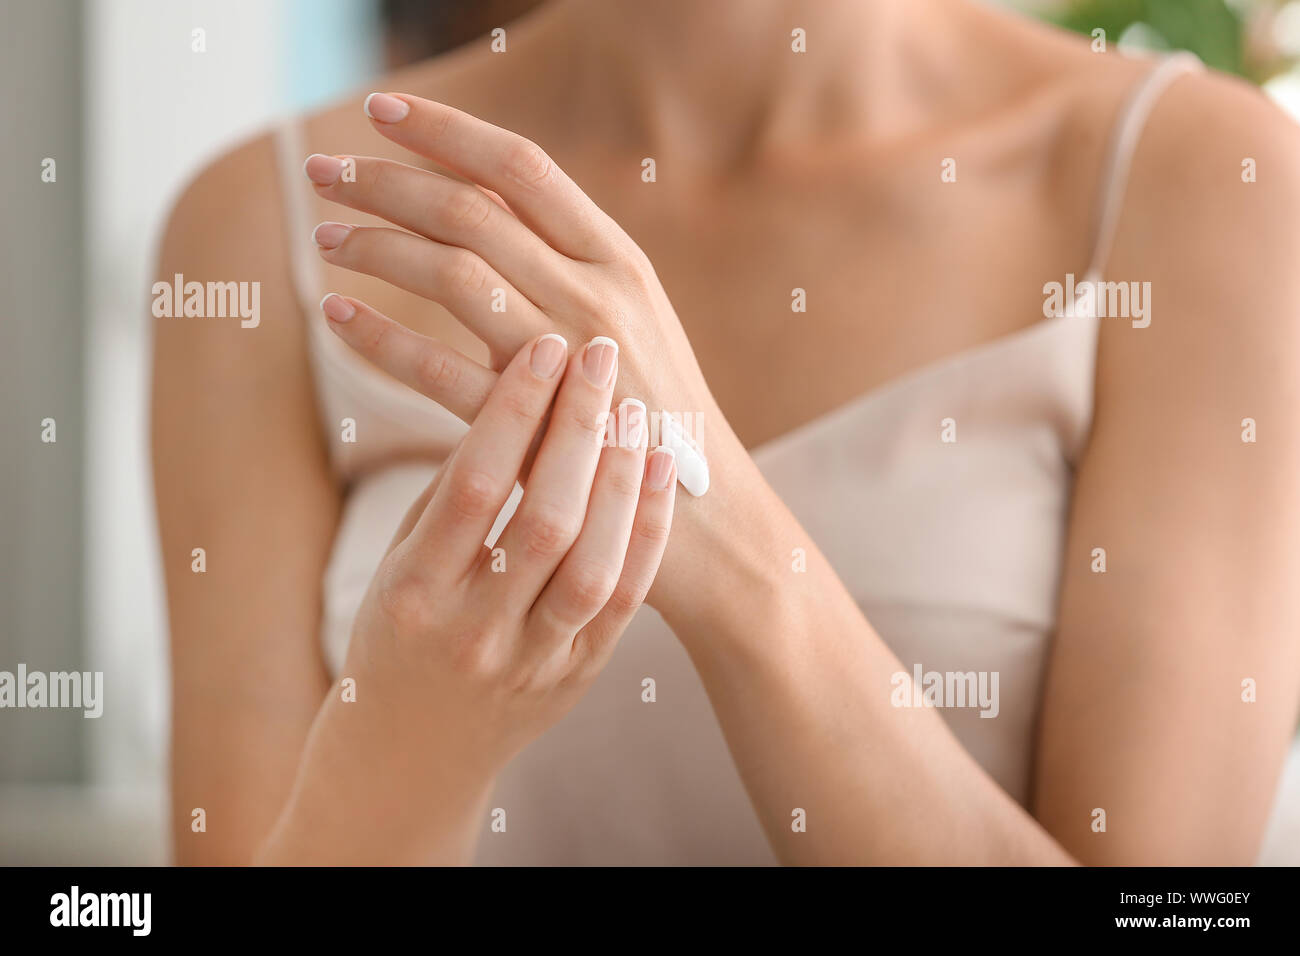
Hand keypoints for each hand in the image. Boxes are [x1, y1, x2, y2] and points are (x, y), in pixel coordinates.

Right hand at [260, 333, 676, 862]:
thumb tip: (510, 402)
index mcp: (413, 594)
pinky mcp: (578, 675)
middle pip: (544, 519)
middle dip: (578, 429)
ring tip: (633, 410)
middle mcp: (474, 631)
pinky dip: (646, 530)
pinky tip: (656, 471)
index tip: (542, 347)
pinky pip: (623, 599)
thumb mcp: (396, 569)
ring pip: (594, 564)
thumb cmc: (396, 641)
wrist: (408, 760)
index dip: (513, 411)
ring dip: (620, 478)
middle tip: (599, 355)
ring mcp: (532, 660)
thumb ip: (448, 499)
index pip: (472, 486)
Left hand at [304, 92, 724, 492]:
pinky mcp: (535, 428)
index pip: (522, 167)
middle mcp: (596, 296)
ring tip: (325, 235)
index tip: (382, 110)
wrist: (699, 515)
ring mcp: (567, 361)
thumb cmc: (654, 413)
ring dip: (377, 245)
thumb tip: (486, 206)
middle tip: (324, 170)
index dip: (446, 131)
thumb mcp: (631, 320)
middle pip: (473, 209)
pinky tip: (337, 318)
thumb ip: (567, 265)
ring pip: (452, 273)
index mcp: (620, 260)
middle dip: (388, 180)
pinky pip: (438, 369)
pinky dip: (380, 337)